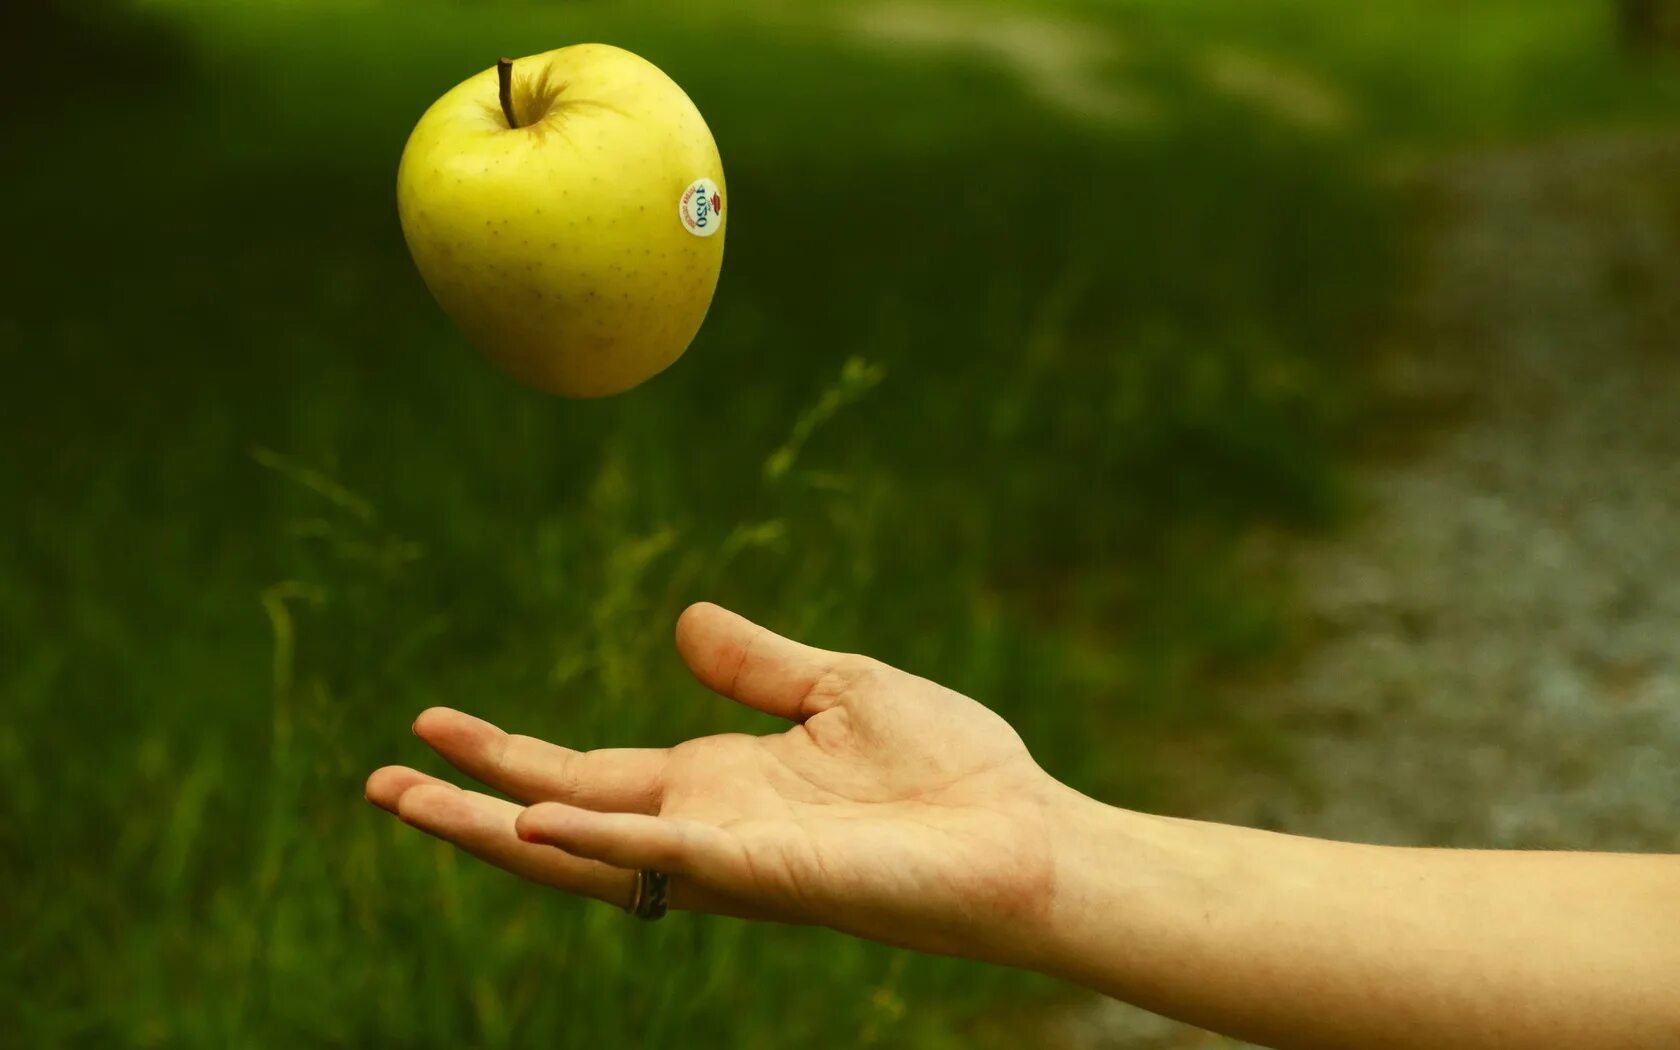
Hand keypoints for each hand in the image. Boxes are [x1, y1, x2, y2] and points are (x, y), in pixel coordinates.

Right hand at [365, 603, 1067, 962]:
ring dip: (494, 830)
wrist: (1024, 832)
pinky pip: (666, 855)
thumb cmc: (948, 769)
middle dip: (469, 805)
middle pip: (560, 819)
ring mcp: (727, 857)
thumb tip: (680, 618)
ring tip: (406, 799)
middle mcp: (704, 828)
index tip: (435, 719)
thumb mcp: (837, 689)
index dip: (511, 752)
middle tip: (378, 779)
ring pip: (586, 852)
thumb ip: (756, 665)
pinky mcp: (767, 869)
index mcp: (716, 783)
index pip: (587, 771)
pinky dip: (599, 837)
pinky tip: (535, 817)